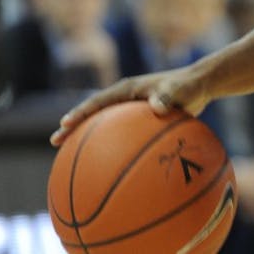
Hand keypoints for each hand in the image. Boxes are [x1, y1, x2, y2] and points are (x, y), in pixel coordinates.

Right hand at [49, 65, 209, 146]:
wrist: (198, 87)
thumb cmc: (188, 86)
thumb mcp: (179, 89)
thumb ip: (168, 96)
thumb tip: (159, 108)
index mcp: (127, 88)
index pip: (99, 100)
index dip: (81, 111)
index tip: (65, 123)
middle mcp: (124, 98)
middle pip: (93, 114)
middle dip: (73, 126)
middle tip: (55, 141)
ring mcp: (129, 109)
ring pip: (102, 125)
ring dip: (85, 138)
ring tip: (68, 158)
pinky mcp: (137, 120)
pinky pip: (119, 135)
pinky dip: (110, 147)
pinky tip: (106, 167)